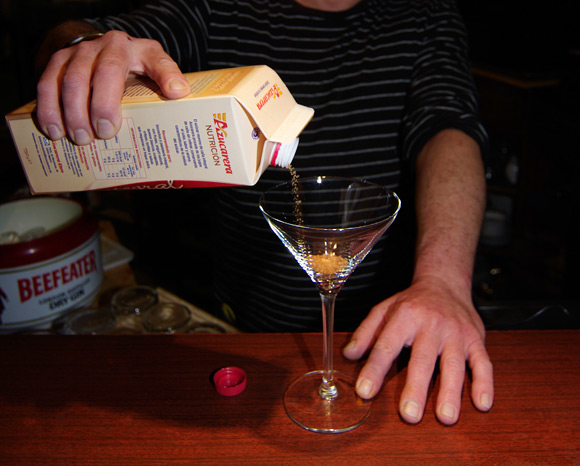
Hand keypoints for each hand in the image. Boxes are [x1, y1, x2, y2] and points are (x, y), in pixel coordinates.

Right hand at [36, 30, 189, 144]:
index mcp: (136, 50)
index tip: (172, 93)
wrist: (102, 48)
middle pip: (104, 74)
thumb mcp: (154, 68)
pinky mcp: (58, 62)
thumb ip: (166, 78)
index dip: (161, 77)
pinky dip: (48, 109)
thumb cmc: (133, 67)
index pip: (151, 62)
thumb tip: (181, 94)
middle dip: (102, 106)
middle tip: (103, 134)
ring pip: (71, 80)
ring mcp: (80, 53)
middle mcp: (108, 47)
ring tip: (80, 139)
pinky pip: (47, 84)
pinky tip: (54, 131)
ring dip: (73, 113)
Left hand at [343, 276, 493, 424]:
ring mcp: (456, 333)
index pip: (386, 345)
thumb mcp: (383, 310)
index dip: (374, 369)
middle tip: (409, 415)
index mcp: (405, 317)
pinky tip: (482, 404)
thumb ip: (366, 333)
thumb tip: (348, 355)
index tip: (365, 391)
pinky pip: (483, 362)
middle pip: (423, 359)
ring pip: (454, 364)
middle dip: (416, 388)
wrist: (445, 283)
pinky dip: (485, 384)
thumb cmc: (411, 303)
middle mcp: (431, 325)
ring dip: (451, 392)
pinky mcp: (476, 339)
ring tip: (446, 417)